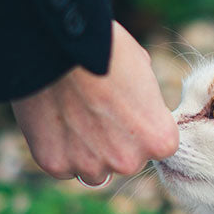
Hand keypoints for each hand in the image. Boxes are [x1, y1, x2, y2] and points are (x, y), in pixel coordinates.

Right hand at [11, 21, 178, 183]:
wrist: (60, 44)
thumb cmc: (106, 49)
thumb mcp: (143, 71)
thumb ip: (145, 103)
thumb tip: (138, 108)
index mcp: (160, 140)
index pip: (156, 147)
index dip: (140, 126)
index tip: (125, 107)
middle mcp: (129, 162)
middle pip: (124, 161)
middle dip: (112, 142)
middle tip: (94, 107)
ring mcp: (91, 167)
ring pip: (92, 169)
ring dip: (85, 151)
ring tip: (72, 114)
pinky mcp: (56, 165)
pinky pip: (61, 165)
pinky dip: (57, 148)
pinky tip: (53, 120)